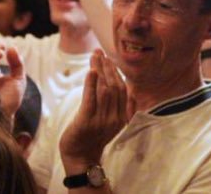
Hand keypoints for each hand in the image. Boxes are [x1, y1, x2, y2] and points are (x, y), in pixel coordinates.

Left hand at [59, 49, 134, 165]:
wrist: (80, 158)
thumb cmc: (91, 138)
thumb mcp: (109, 122)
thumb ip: (118, 107)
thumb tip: (129, 91)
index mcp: (121, 117)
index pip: (121, 89)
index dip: (115, 72)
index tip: (109, 57)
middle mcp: (114, 118)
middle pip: (114, 87)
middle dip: (107, 67)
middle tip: (100, 52)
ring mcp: (101, 120)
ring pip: (104, 90)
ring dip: (99, 70)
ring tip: (95, 56)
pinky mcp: (87, 121)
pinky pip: (91, 99)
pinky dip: (91, 84)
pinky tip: (91, 71)